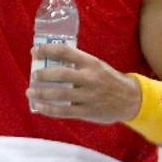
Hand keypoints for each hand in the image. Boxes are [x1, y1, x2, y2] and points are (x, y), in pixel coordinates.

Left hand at [26, 44, 140, 122]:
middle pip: (61, 74)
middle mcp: (90, 78)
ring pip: (59, 94)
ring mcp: (88, 96)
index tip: (35, 52)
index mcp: (91, 63)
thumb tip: (51, 63)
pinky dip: (48, 109)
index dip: (48, 50)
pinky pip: (63, 111)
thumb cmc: (109, 80)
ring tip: (30, 91)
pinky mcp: (87, 111)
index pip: (66, 52)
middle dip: (43, 74)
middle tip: (34, 74)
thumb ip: (78, 65)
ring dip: (41, 93)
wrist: (130, 99)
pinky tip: (39, 107)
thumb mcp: (97, 66)